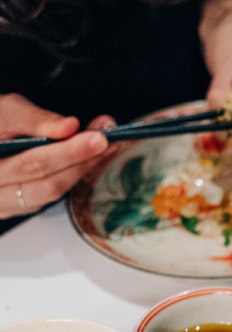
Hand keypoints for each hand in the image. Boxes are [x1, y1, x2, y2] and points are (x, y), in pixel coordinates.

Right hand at [0, 94, 112, 218]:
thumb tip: (71, 127)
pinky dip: (69, 176)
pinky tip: (83, 160)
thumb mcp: (5, 111)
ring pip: (51, 194)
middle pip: (48, 185)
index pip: (33, 164)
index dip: (69, 152)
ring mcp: (3, 204)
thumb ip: (35, 119)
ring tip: (101, 148)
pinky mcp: (15, 206)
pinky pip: (48, 197)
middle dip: (82, 162)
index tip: (98, 138)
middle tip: (107, 142)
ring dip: (80, 170)